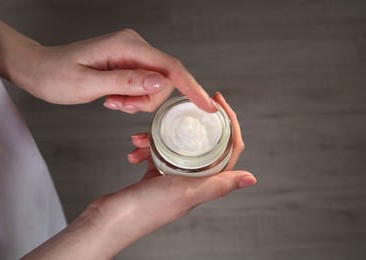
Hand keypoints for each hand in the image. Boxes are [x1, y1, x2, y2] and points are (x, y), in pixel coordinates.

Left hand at [0, 18, 216, 112]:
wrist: (39, 69)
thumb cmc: (56, 75)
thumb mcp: (88, 84)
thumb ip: (126, 82)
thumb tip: (161, 83)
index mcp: (127, 46)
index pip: (170, 67)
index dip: (191, 87)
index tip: (207, 106)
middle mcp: (135, 46)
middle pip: (164, 80)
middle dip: (147, 101)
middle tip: (118, 105)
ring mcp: (133, 55)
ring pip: (155, 87)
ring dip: (137, 101)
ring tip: (112, 101)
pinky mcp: (130, 64)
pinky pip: (144, 86)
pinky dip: (133, 99)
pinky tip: (113, 98)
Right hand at [22, 93, 254, 258]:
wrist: (113, 219)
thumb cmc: (149, 209)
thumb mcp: (187, 193)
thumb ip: (217, 185)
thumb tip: (251, 178)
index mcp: (207, 182)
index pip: (228, 148)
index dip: (229, 123)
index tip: (219, 102)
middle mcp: (194, 178)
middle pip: (203, 142)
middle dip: (195, 123)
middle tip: (188, 103)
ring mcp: (175, 175)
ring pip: (177, 144)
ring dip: (160, 136)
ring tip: (142, 137)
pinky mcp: (157, 173)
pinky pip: (158, 151)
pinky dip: (147, 146)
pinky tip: (135, 148)